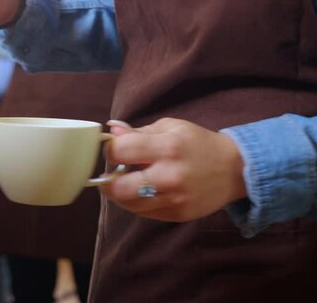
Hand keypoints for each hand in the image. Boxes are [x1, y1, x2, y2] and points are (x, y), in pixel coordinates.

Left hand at [103, 118, 246, 221]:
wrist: (235, 170)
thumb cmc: (198, 144)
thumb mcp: (171, 127)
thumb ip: (138, 131)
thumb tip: (111, 130)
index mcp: (166, 148)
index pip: (120, 151)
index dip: (110, 150)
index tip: (114, 149)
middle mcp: (169, 176)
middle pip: (118, 188)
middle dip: (107, 180)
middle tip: (112, 173)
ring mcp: (174, 199)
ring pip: (128, 204)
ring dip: (120, 193)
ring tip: (127, 181)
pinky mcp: (178, 215)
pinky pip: (143, 213)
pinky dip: (136, 203)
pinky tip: (143, 191)